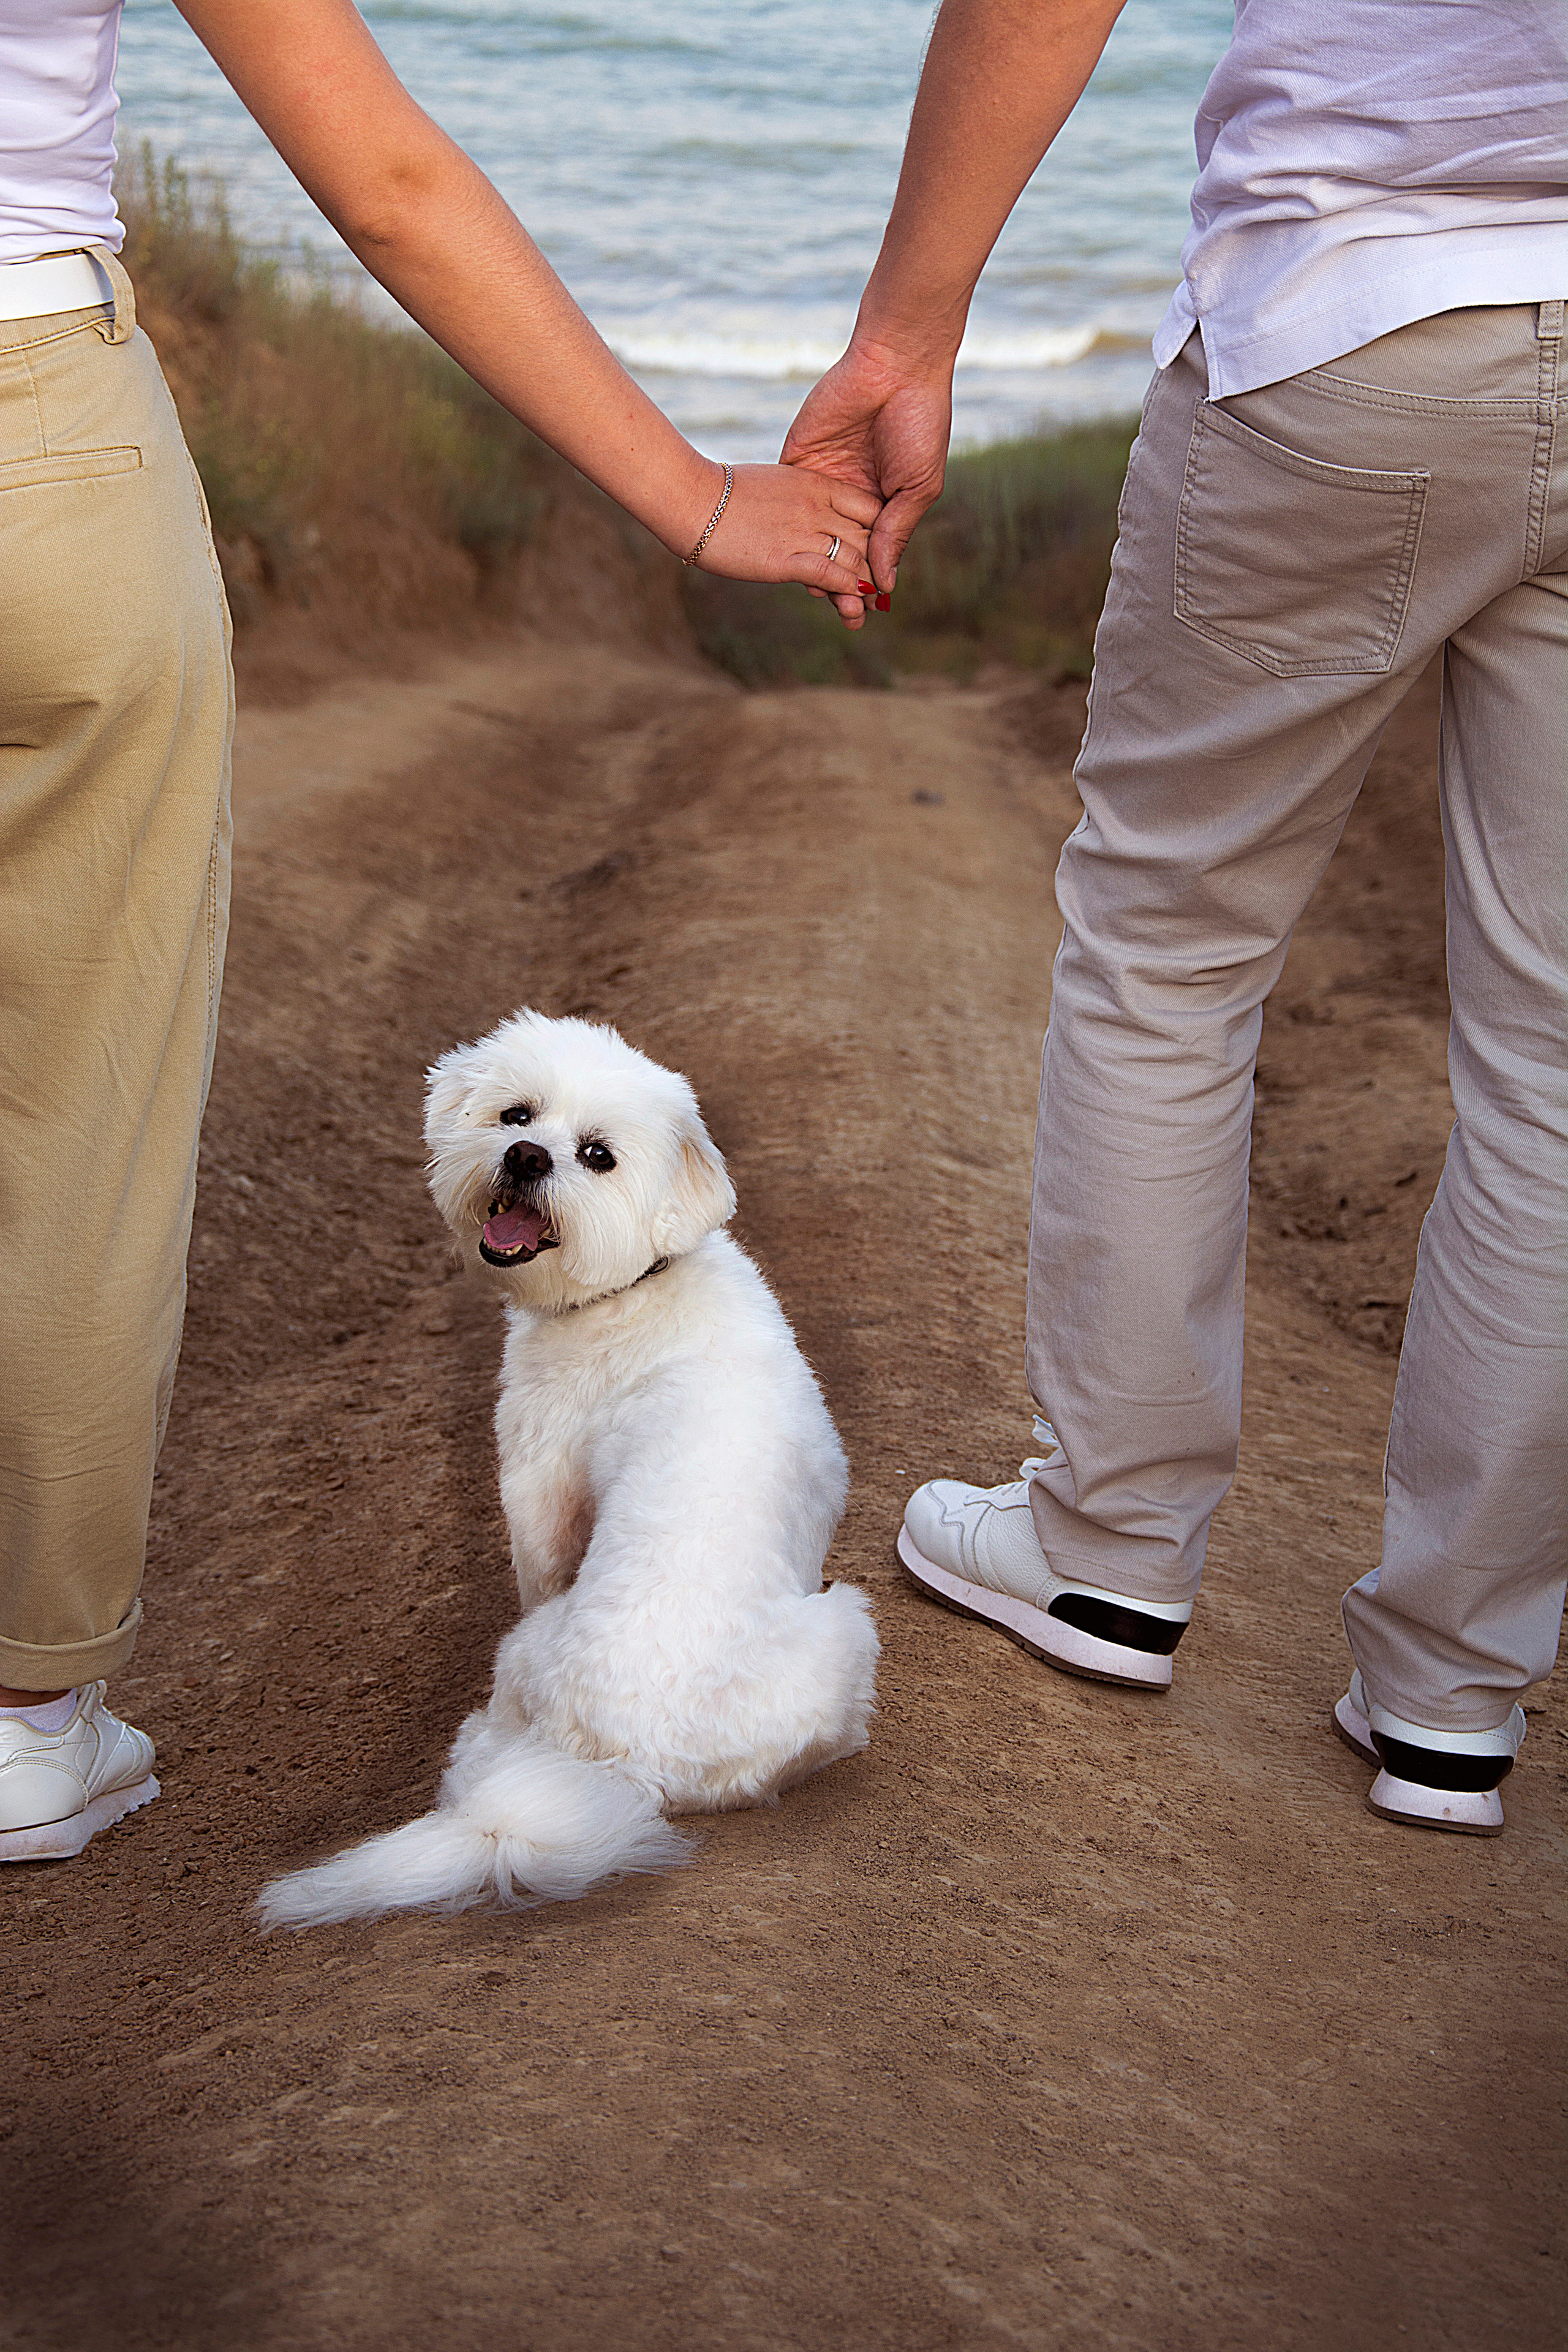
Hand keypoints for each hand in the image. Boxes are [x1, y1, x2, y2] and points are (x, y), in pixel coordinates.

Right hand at [691, 461, 881, 622]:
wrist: (691, 499)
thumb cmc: (723, 495)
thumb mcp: (774, 486)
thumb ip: (799, 502)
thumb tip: (805, 521)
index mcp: (817, 485)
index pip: (869, 507)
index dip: (879, 532)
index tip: (876, 553)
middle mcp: (818, 507)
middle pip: (869, 537)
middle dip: (877, 566)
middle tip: (879, 591)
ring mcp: (804, 532)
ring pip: (856, 561)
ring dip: (866, 590)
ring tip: (868, 609)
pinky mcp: (787, 559)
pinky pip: (832, 576)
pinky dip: (848, 593)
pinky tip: (852, 605)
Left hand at [781, 333, 953, 604]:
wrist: (894, 365)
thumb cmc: (919, 422)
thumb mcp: (917, 486)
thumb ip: (897, 533)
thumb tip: (885, 584)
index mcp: (883, 501)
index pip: (869, 551)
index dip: (866, 580)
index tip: (865, 610)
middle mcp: (850, 495)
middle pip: (837, 549)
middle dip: (838, 581)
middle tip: (840, 613)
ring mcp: (822, 480)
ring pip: (810, 534)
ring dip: (811, 564)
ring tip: (817, 593)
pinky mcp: (798, 462)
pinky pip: (788, 504)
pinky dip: (789, 531)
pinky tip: (792, 557)